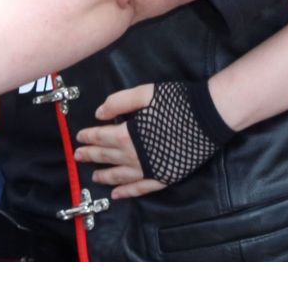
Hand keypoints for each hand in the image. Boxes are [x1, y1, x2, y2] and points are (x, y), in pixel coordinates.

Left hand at [74, 84, 168, 199]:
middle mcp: (134, 157)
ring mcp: (149, 170)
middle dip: (91, 156)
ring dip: (105, 176)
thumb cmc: (177, 101)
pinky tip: (118, 194)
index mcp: (127, 135)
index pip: (101, 137)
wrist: (209, 116)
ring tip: (94, 177)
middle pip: (107, 157)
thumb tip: (99, 114)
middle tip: (79, 156)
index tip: (79, 137)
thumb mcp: (145, 93)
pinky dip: (128, 192)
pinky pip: (141, 189)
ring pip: (120, 176)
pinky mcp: (164, 177)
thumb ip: (119, 102)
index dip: (89, 136)